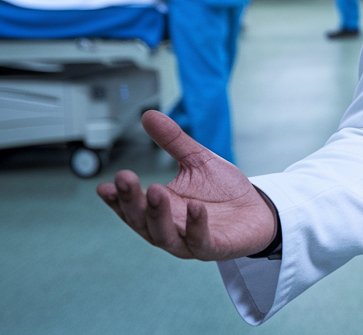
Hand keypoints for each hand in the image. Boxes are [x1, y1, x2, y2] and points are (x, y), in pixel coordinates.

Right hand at [97, 111, 277, 260]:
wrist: (258, 209)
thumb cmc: (223, 190)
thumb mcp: (197, 160)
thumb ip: (173, 142)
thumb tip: (148, 114)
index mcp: (161, 209)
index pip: (131, 207)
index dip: (117, 198)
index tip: (104, 185)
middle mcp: (169, 229)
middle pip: (142, 221)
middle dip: (131, 201)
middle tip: (125, 178)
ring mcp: (190, 241)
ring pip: (164, 235)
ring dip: (157, 215)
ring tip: (155, 190)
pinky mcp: (214, 247)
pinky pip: (201, 240)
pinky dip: (196, 225)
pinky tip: (195, 207)